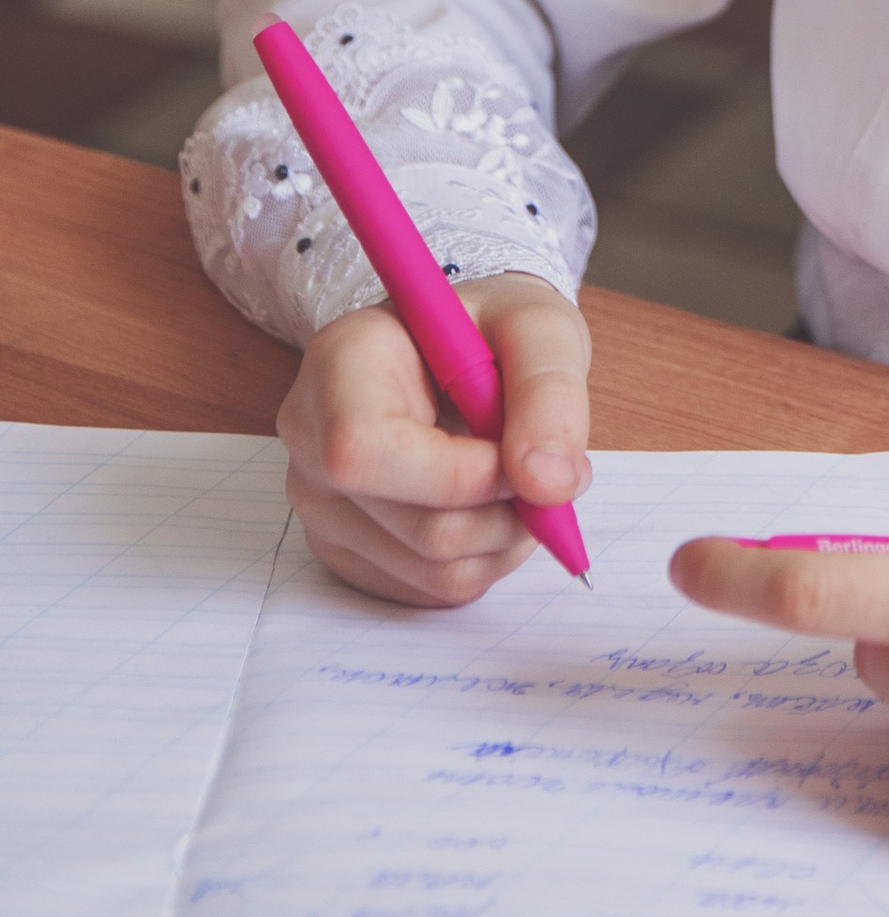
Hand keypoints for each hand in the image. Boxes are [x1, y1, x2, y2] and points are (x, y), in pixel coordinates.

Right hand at [276, 275, 591, 607]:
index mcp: (339, 362)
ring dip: (505, 540)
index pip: (364, 451)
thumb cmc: (493, 330)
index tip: (524, 462)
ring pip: (429, 571)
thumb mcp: (538, 327)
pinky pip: (427, 589)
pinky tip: (491, 506)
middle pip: (413, 526)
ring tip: (524, 482)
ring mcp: (318, 502)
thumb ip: (550, 394)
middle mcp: (310, 438)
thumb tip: (549, 485)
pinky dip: (483, 560)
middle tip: (551, 471)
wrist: (461, 349)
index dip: (458, 476)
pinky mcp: (343, 549)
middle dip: (506, 513)